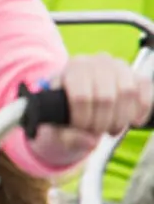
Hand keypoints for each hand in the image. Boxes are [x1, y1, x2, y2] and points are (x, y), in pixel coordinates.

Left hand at [36, 53, 153, 160]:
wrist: (82, 102)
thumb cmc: (67, 112)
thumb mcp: (58, 124)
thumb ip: (67, 136)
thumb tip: (90, 142)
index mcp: (73, 68)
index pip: (81, 96)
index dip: (83, 120)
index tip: (80, 129)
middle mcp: (97, 61)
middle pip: (106, 98)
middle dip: (102, 122)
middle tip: (97, 131)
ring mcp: (120, 66)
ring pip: (128, 93)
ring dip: (121, 118)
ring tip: (111, 128)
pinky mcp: (137, 75)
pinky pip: (146, 90)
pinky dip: (142, 110)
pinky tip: (134, 122)